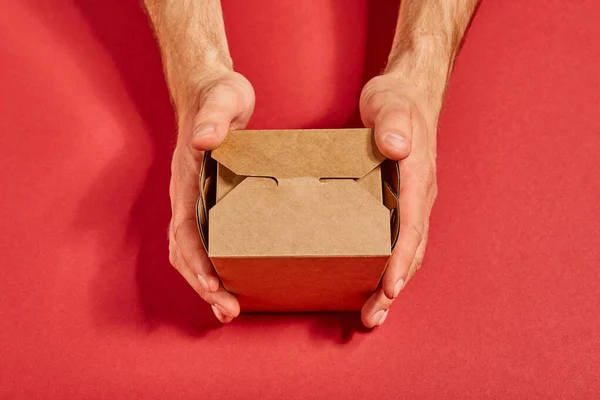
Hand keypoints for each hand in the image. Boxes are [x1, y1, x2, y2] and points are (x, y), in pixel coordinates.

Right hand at [168, 71, 254, 322]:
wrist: (213, 93)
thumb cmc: (217, 97)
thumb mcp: (222, 100)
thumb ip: (213, 118)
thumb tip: (204, 140)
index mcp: (185, 180)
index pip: (184, 231)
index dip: (195, 261)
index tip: (213, 285)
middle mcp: (187, 197)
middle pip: (185, 252)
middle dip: (203, 285)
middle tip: (228, 311)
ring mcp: (198, 202)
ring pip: (193, 253)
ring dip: (207, 283)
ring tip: (230, 307)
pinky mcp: (213, 202)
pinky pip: (209, 241)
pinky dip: (216, 265)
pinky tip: (236, 277)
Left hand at [359, 74, 438, 327]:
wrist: (410, 94)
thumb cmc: (398, 100)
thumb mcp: (390, 103)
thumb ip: (392, 123)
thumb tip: (397, 147)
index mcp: (417, 178)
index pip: (411, 227)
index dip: (400, 261)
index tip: (389, 288)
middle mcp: (419, 196)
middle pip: (412, 250)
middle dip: (394, 286)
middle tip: (373, 316)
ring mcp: (412, 201)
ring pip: (407, 250)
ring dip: (392, 282)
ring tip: (373, 310)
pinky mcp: (401, 201)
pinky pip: (398, 239)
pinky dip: (388, 264)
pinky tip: (371, 277)